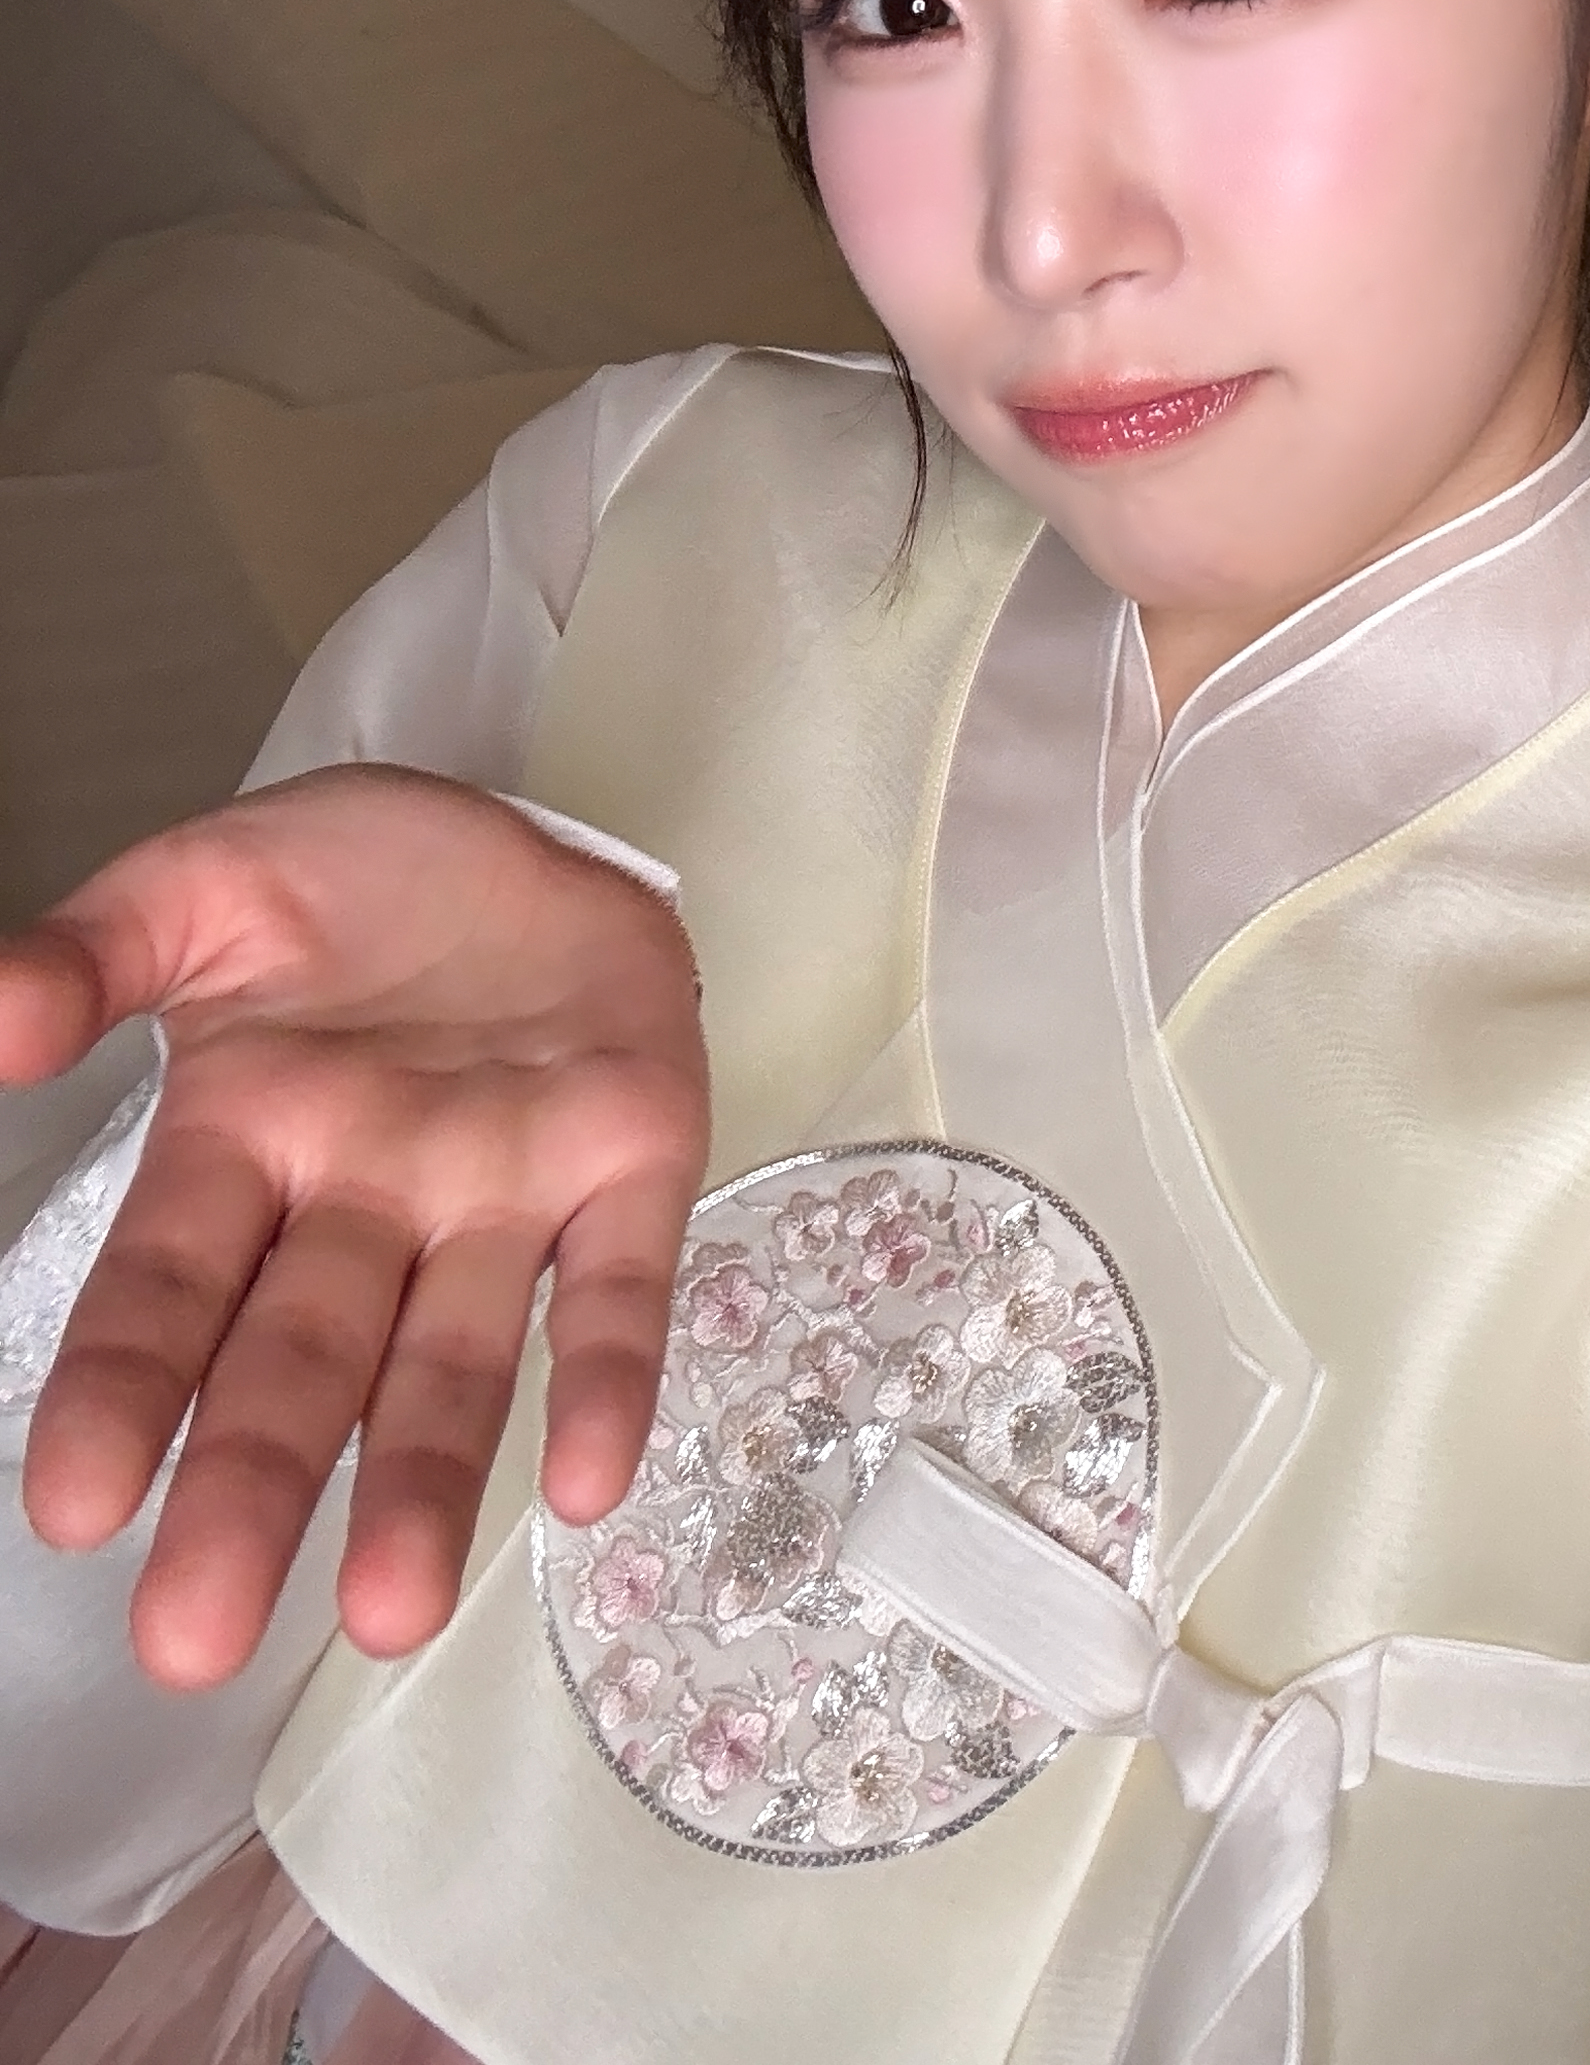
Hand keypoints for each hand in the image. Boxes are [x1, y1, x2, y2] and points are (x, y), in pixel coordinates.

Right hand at [0, 766, 707, 1690]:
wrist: (529, 832)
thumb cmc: (356, 880)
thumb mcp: (208, 886)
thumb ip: (99, 950)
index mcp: (248, 1143)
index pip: (167, 1289)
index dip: (124, 1390)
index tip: (76, 1506)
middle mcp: (368, 1204)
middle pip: (299, 1365)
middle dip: (251, 1492)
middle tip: (195, 1639)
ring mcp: (502, 1196)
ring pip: (453, 1363)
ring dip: (423, 1482)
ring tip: (394, 1610)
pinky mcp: (632, 1164)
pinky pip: (616, 1288)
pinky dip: (607, 1381)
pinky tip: (589, 1483)